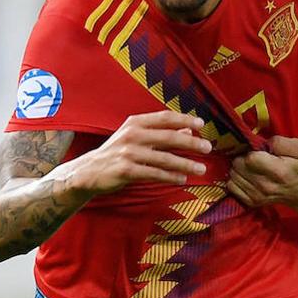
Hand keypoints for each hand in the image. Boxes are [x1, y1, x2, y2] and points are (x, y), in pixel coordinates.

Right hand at [73, 111, 211, 194]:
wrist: (89, 171)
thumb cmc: (117, 153)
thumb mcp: (137, 138)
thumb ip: (161, 133)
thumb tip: (188, 131)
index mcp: (135, 122)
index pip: (164, 117)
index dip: (184, 119)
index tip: (201, 124)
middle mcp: (132, 135)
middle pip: (168, 136)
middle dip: (190, 143)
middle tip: (208, 148)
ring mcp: (128, 152)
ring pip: (163, 158)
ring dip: (185, 164)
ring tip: (201, 169)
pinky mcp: (126, 170)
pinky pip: (153, 174)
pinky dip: (170, 177)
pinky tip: (182, 179)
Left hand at [226, 136, 297, 209]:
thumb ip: (281, 142)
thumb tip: (263, 143)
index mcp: (278, 171)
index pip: (250, 158)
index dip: (251, 151)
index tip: (258, 151)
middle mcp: (265, 186)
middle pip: (238, 165)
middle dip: (242, 157)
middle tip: (253, 157)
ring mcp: (257, 196)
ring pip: (233, 175)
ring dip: (238, 168)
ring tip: (250, 167)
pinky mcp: (251, 202)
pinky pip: (231, 186)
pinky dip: (235, 179)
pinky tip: (246, 176)